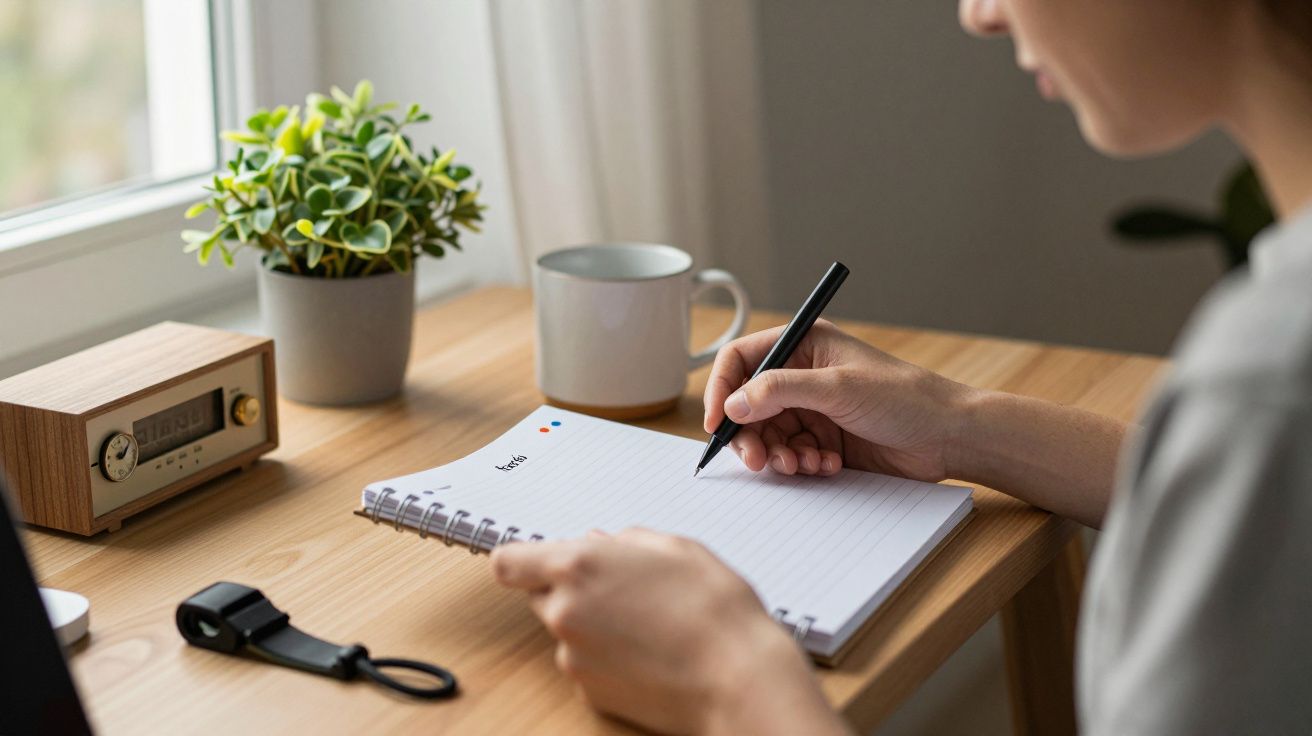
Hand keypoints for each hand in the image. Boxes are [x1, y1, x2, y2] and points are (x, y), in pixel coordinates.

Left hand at [491, 529, 846, 734]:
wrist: (737, 677)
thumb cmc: (714, 608)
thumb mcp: (674, 547)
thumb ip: (625, 541)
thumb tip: (601, 545)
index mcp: (578, 566)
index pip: (508, 562)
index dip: (522, 560)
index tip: (536, 561)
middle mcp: (564, 611)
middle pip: (538, 595)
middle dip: (567, 588)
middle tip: (618, 587)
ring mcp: (573, 656)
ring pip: (566, 630)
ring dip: (591, 623)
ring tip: (647, 622)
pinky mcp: (589, 692)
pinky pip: (586, 663)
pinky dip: (607, 657)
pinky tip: (648, 652)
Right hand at [704, 320, 974, 481]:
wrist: (948, 436)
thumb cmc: (904, 397)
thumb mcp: (837, 388)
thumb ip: (779, 391)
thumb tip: (732, 405)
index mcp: (803, 345)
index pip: (741, 360)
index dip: (721, 389)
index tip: (717, 423)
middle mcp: (802, 375)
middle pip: (748, 405)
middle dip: (751, 435)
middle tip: (758, 461)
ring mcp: (813, 409)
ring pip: (768, 435)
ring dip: (779, 454)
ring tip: (803, 463)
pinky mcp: (824, 440)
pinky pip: (791, 454)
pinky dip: (801, 464)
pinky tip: (827, 465)